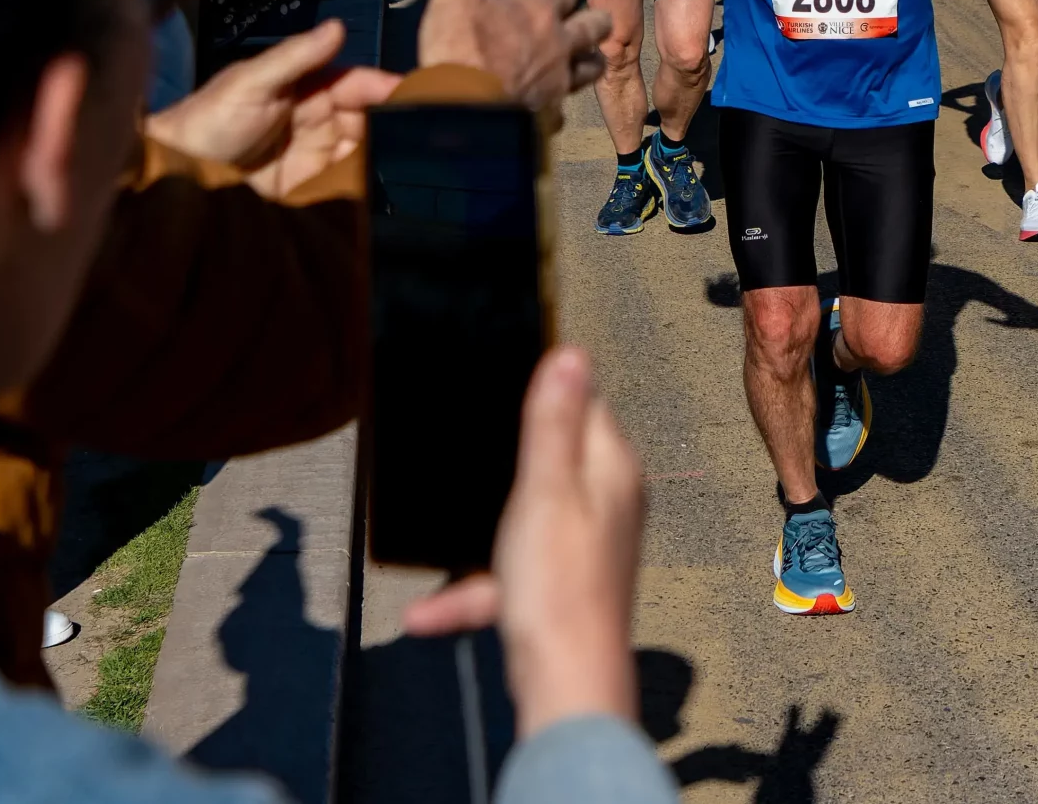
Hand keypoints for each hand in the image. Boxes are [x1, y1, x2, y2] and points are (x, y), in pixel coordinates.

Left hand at [143, 20, 399, 196]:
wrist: (178, 170)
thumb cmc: (209, 116)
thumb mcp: (251, 80)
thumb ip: (295, 56)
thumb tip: (338, 26)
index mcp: (309, 87)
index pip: (359, 84)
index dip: (387, 88)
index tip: (419, 96)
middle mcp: (319, 118)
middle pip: (370, 119)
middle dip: (396, 125)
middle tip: (425, 136)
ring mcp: (316, 154)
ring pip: (365, 151)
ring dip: (385, 157)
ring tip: (411, 165)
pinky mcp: (310, 187)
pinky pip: (346, 184)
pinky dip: (365, 184)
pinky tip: (383, 188)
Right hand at [401, 347, 645, 735]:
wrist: (565, 684)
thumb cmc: (560, 587)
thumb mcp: (546, 488)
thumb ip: (553, 422)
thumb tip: (570, 353)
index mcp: (610, 470)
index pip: (586, 405)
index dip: (547, 394)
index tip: (502, 388)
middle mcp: (606, 503)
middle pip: (553, 458)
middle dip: (509, 458)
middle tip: (467, 450)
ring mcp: (583, 547)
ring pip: (524, 517)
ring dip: (481, 528)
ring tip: (444, 530)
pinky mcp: (558, 586)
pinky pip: (507, 574)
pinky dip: (473, 586)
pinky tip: (426, 610)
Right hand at [416, 0, 611, 107]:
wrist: (463, 117)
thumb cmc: (459, 51)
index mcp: (538, 11)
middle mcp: (558, 45)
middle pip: (594, 26)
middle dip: (592, 21)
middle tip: (585, 21)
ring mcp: (559, 82)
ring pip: (591, 68)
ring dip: (588, 61)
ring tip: (581, 59)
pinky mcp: (550, 114)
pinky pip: (564, 107)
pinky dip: (558, 103)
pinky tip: (549, 103)